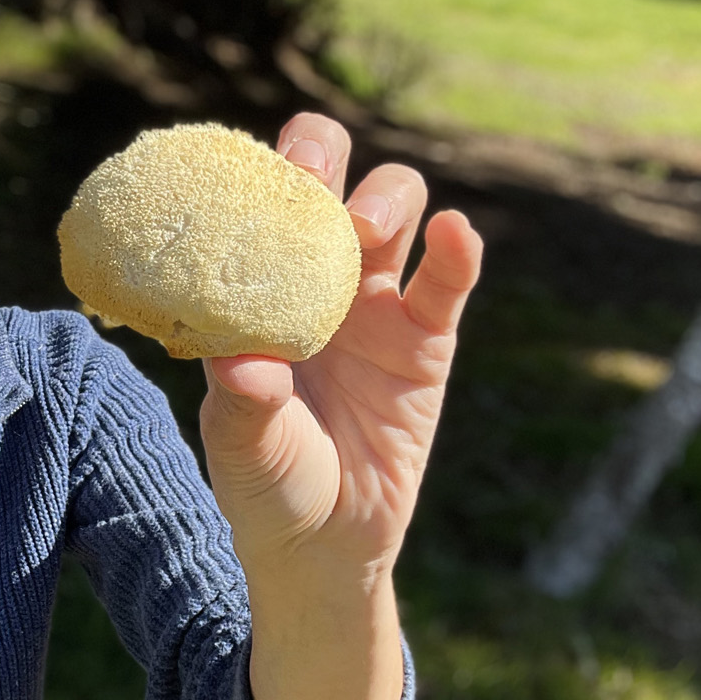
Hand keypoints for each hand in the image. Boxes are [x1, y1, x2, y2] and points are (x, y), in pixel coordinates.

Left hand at [199, 113, 483, 581]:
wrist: (322, 543)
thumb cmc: (264, 482)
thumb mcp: (241, 445)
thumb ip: (241, 402)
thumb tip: (241, 362)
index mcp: (256, 291)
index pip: (256, 207)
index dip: (254, 177)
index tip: (248, 177)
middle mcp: (314, 281)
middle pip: (330, 182)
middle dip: (321, 156)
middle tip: (308, 174)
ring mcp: (376, 304)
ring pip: (394, 208)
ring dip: (383, 200)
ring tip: (364, 230)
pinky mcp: (429, 339)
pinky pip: (450, 280)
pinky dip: (459, 249)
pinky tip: (455, 233)